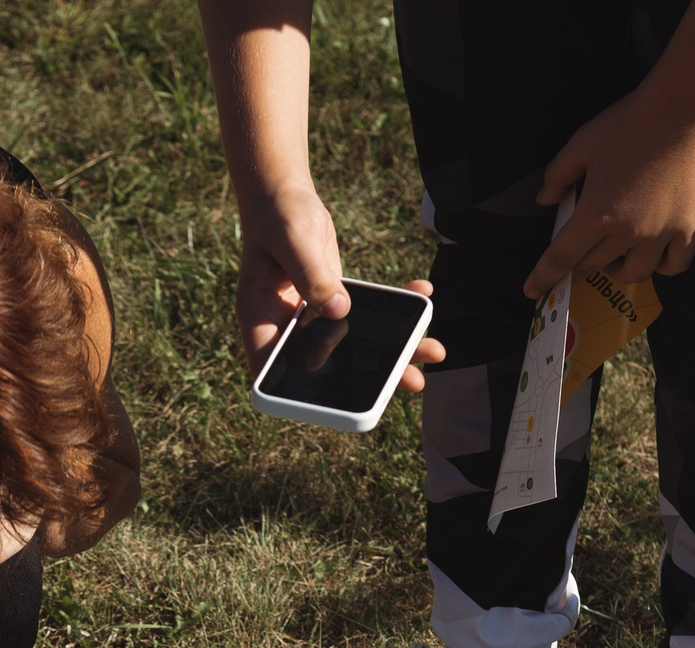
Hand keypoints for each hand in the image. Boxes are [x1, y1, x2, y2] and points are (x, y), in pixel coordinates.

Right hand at [233, 186, 444, 388]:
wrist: (282, 198)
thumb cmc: (277, 216)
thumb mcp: (292, 240)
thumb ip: (312, 274)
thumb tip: (340, 310)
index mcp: (262, 321)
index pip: (274, 371)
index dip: (301, 395)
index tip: (340, 403)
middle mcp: (287, 328)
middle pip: (327, 367)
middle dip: (372, 378)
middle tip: (412, 381)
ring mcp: (313, 319)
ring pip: (353, 346)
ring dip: (394, 350)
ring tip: (432, 350)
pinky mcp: (334, 302)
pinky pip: (368, 315)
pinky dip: (397, 308)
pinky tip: (423, 293)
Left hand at [525, 87, 694, 294]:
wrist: (685, 108)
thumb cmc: (629, 122)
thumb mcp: (581, 143)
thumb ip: (557, 175)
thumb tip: (544, 199)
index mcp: (596, 213)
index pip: (561, 257)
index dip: (543, 277)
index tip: (531, 291)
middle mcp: (627, 232)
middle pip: (594, 265)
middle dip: (578, 267)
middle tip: (576, 261)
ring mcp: (661, 234)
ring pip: (634, 273)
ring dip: (618, 271)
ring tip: (615, 258)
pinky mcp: (690, 227)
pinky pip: (675, 265)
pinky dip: (662, 267)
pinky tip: (654, 257)